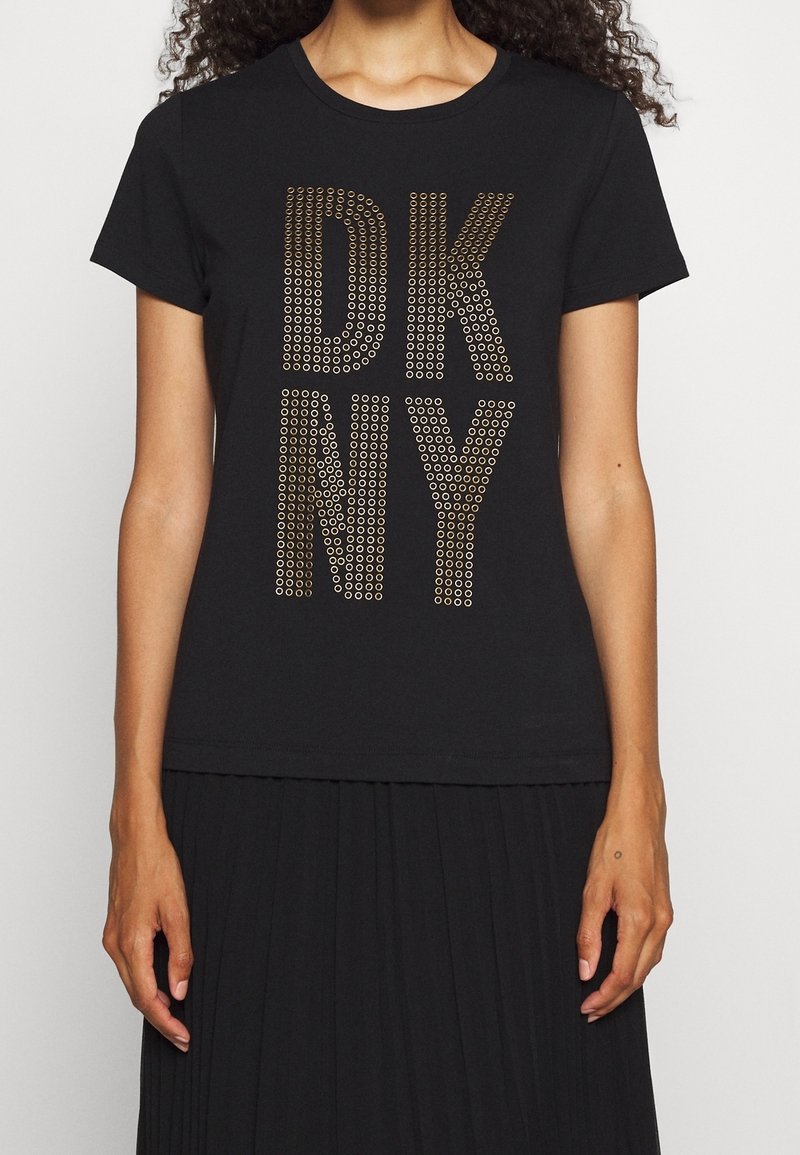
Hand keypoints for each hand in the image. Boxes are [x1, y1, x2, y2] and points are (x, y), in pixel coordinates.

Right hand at [102, 808, 193, 1050]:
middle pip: (135, 995)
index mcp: (131, 942)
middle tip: (181, 1035)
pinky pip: (128, 964)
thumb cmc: (156, 866)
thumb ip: (180, 953)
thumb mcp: (178, 911)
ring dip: (151, 1000)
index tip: (182, 1036)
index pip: (147, 997)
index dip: (165, 1021)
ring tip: (174, 1014)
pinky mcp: (115, 927)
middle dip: (159, 1018)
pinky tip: (160, 982)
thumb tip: (180, 990)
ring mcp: (112, 935)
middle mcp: (116, 943)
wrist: (135, 838)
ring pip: (130, 981)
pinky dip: (143, 980)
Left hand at [575, 780, 673, 1021]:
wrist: (640, 816)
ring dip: (628, 985)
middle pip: (638, 976)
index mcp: (640, 919)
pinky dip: (638, 965)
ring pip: (649, 964)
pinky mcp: (665, 908)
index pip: (622, 975)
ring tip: (604, 995)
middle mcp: (659, 922)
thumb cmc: (616, 844)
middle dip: (615, 998)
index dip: (604, 996)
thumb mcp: (592, 889)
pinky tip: (623, 967)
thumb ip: (588, 934)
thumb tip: (586, 970)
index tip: (586, 1007)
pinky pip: (654, 948)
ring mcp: (666, 916)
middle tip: (592, 1010)